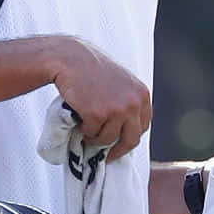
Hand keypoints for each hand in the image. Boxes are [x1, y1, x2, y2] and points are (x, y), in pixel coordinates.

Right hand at [50, 38, 151, 157]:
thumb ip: (129, 101)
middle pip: (131, 140)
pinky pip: (92, 134)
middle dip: (117, 150)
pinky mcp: (98, 114)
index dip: (130, 138)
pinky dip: (84, 129)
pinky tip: (79, 115)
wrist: (70, 58)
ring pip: (108, 140)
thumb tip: (128, 128)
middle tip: (106, 155)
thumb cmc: (92, 69)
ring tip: (87, 125)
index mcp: (142, 95)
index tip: (120, 145)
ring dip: (96, 137)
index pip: (143, 127)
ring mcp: (117, 109)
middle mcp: (133, 103)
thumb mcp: (122, 82)